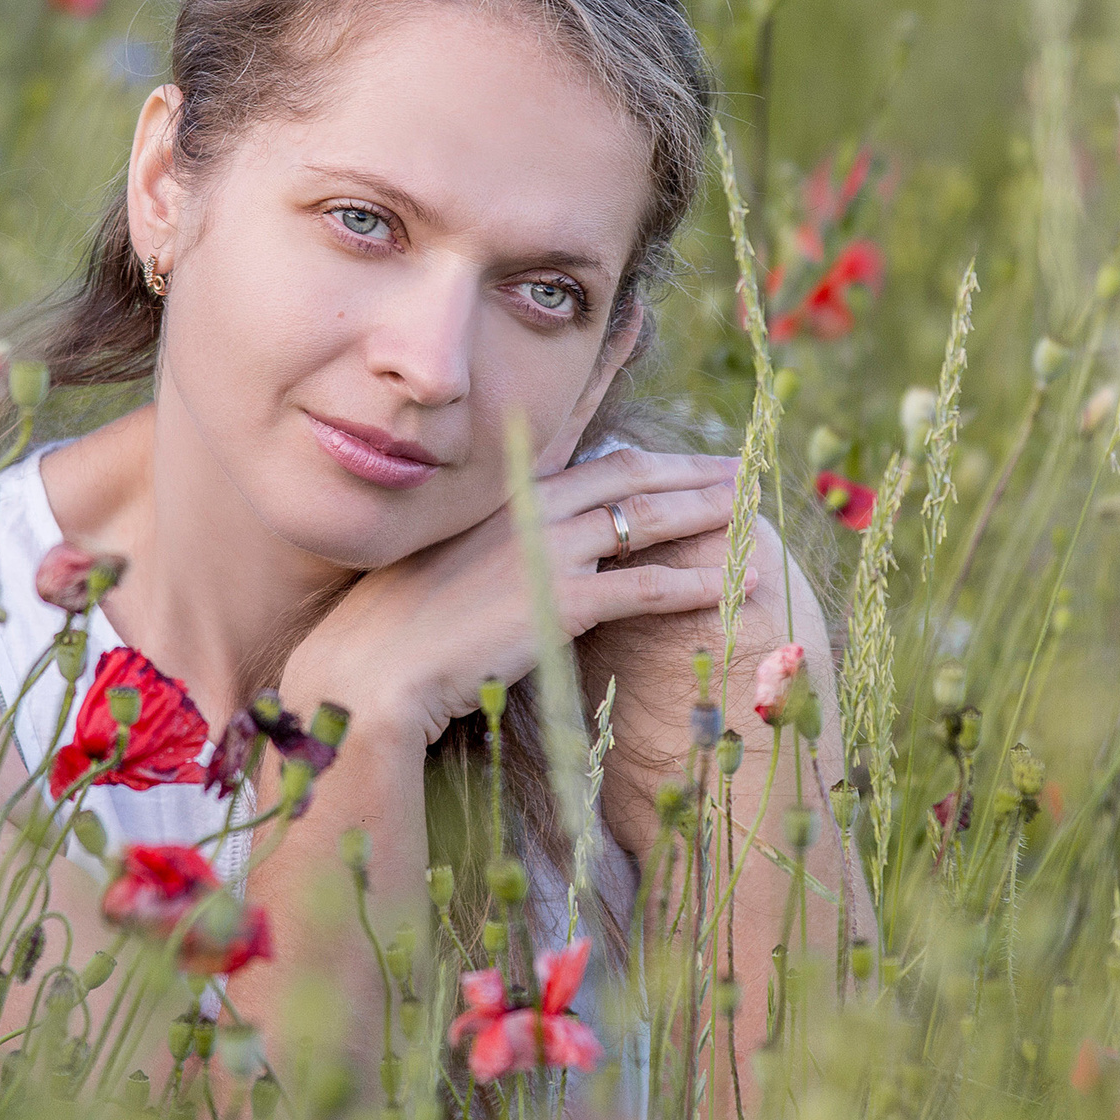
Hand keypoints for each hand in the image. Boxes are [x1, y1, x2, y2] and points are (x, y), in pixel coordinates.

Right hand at [281, 447, 748, 752]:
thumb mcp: (438, 566)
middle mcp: (529, 511)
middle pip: (630, 476)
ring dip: (705, 513)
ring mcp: (545, 551)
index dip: (645, 452)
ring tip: (750, 511)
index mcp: (503, 497)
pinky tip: (727, 584)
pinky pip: (642, 586)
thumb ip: (487, 548)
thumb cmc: (393, 629)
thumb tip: (514, 556)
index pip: (591, 458)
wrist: (369, 668)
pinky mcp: (558, 602)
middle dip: (690, 471)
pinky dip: (690, 582)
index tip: (686, 453)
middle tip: (739, 469)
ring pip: (645, 520)